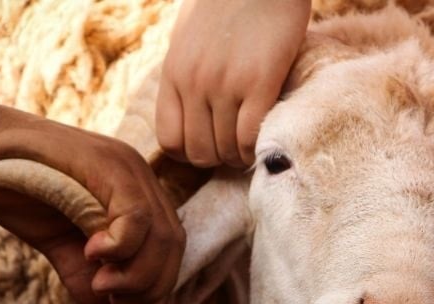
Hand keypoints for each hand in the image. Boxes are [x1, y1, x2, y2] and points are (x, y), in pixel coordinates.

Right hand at [0, 109, 184, 303]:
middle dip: (150, 282)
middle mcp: (140, 177)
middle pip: (171, 241)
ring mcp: (127, 167)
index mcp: (135, 193)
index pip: (170, 243)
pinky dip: (122, 245)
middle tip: (115, 298)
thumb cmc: (18, 190)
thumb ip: (82, 273)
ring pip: (159, 232)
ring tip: (102, 284)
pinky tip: (93, 253)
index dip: (160, 281)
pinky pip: (136, 215)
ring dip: (136, 272)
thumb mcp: (57, 242)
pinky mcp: (109, 164)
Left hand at [156, 0, 309, 167]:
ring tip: (251, 144)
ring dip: (240, 155)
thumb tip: (190, 105)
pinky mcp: (259, 82)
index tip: (211, 145)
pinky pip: (250, 137)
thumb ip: (186, 71)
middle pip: (199, 152)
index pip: (170, 140)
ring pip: (225, 150)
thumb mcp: (189, 36)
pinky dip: (255, 148)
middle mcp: (194, 83)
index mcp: (174, 73)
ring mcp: (225, 84)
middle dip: (218, 158)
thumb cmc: (228, 2)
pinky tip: (263, 138)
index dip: (190, 153)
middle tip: (235, 148)